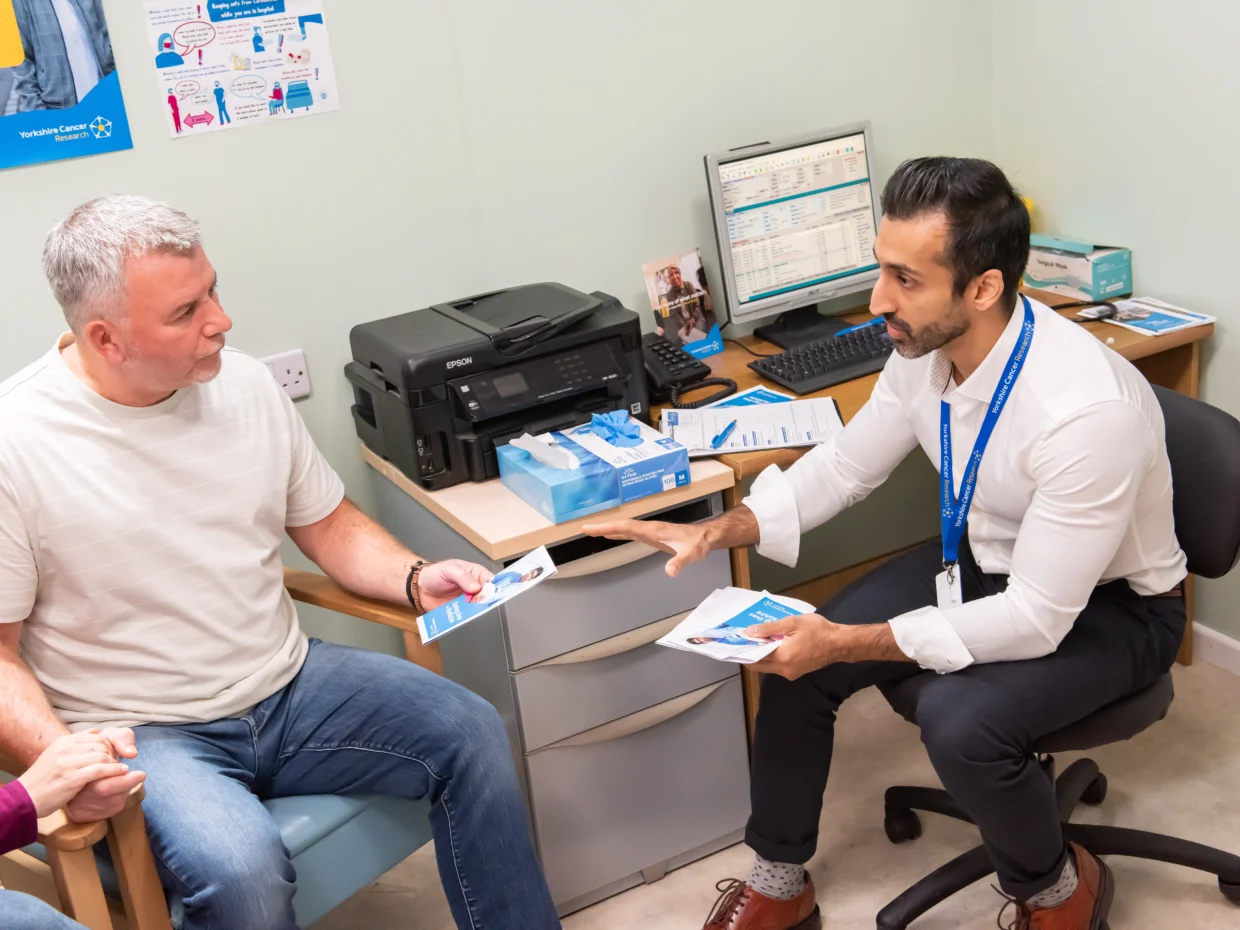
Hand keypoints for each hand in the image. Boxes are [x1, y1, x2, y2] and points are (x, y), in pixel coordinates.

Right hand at [16, 730, 137, 817]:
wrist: (25, 798)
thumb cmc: (43, 778)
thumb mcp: (55, 754)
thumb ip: (75, 743)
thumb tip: (96, 731)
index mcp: (63, 741)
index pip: (95, 735)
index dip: (107, 744)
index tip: (112, 753)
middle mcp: (66, 749)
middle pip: (101, 744)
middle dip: (112, 753)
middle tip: (118, 762)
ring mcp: (69, 763)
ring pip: (102, 756)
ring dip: (114, 763)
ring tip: (121, 769)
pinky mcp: (73, 778)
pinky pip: (100, 770)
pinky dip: (114, 770)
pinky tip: (122, 772)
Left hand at [417, 560, 492, 610]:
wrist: (421, 589)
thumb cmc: (435, 574)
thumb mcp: (449, 570)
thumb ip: (463, 577)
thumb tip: (475, 586)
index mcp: (475, 573)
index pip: (490, 580)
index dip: (494, 586)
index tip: (492, 592)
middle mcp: (475, 588)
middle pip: (488, 595)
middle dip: (486, 600)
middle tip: (479, 601)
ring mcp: (469, 600)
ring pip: (479, 607)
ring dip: (476, 609)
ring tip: (470, 609)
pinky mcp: (461, 611)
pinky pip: (467, 615)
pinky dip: (467, 617)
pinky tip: (463, 615)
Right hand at [582, 519, 711, 577]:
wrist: (706, 536)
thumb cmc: (699, 543)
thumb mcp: (691, 554)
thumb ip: (680, 562)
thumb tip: (670, 572)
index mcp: (654, 530)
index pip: (628, 527)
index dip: (610, 527)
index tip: (594, 528)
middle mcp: (649, 528)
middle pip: (622, 526)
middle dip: (603, 526)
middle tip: (585, 528)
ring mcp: (650, 531)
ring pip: (625, 528)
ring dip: (609, 529)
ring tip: (592, 531)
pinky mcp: (652, 536)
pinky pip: (630, 533)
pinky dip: (618, 533)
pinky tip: (611, 536)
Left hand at [747, 613, 840, 680]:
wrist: (839, 643)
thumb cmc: (818, 630)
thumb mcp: (793, 622)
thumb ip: (770, 627)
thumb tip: (750, 631)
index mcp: (782, 657)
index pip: (755, 657)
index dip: (744, 649)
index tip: (736, 640)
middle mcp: (784, 669)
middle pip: (759, 665)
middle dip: (749, 653)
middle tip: (743, 640)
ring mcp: (790, 673)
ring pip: (768, 667)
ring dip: (761, 655)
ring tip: (755, 639)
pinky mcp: (796, 673)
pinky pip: (777, 666)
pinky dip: (771, 657)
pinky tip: (770, 644)